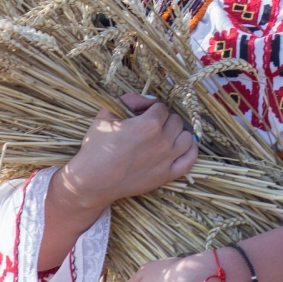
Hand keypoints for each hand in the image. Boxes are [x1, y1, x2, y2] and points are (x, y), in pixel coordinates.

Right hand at [58, 93, 198, 211]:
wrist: (92, 181)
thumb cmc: (96, 147)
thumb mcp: (106, 115)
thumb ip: (129, 100)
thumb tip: (148, 100)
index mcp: (149, 124)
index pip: (161, 108)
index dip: (151, 109)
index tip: (143, 114)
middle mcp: (162, 141)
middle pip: (176, 121)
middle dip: (165, 119)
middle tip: (152, 124)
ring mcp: (167, 160)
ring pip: (186, 138)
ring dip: (178, 132)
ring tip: (166, 134)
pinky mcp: (167, 176)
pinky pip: (190, 160)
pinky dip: (191, 151)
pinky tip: (184, 146)